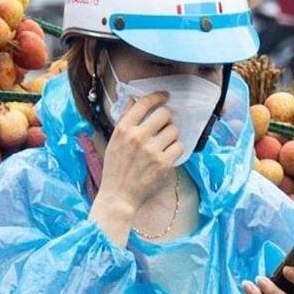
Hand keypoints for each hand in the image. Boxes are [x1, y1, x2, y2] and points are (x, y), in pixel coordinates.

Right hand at [92, 94, 181, 243]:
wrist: (118, 196)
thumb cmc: (115, 169)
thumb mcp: (114, 141)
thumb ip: (124, 119)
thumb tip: (133, 99)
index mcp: (123, 129)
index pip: (144, 103)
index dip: (158, 96)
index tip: (165, 96)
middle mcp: (137, 137)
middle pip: (164, 114)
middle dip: (167, 119)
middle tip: (164, 126)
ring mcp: (150, 150)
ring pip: (174, 130)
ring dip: (172, 136)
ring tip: (164, 144)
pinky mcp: (162, 164)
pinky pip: (179, 147)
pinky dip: (176, 149)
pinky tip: (168, 154)